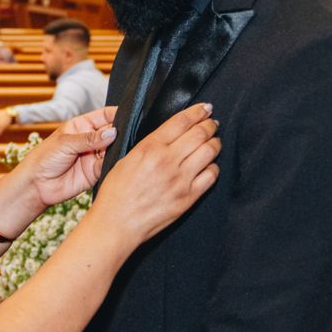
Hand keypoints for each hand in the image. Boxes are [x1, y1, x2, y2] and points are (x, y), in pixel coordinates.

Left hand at [16, 106, 118, 207]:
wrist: (36, 185)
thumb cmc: (43, 158)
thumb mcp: (65, 143)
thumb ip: (89, 138)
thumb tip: (113, 132)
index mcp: (83, 125)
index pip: (105, 115)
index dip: (118, 114)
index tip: (130, 115)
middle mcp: (91, 139)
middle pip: (113, 132)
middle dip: (121, 133)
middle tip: (125, 135)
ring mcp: (95, 156)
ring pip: (114, 150)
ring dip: (119, 149)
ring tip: (119, 149)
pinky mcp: (96, 172)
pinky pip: (110, 166)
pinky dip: (115, 165)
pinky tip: (115, 163)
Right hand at [94, 103, 219, 244]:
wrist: (117, 223)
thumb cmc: (116, 192)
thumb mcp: (127, 158)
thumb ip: (150, 145)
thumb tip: (170, 134)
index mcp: (151, 147)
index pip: (182, 121)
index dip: (198, 111)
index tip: (205, 108)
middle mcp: (168, 161)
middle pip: (200, 133)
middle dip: (210, 124)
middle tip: (212, 122)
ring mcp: (181, 180)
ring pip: (209, 152)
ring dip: (215, 142)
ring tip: (214, 140)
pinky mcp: (188, 197)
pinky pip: (211, 176)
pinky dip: (214, 167)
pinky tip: (210, 165)